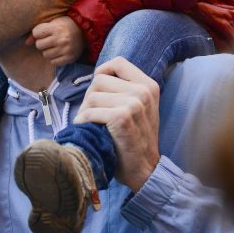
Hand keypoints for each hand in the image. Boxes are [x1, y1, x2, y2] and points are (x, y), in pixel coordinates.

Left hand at [28, 16, 85, 65]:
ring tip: (55, 46)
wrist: (85, 30)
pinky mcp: (69, 58)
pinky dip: (55, 58)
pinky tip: (60, 52)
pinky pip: (54, 62)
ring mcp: (65, 50)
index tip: (44, 32)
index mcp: (56, 28)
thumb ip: (38, 31)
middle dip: (42, 43)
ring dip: (48, 51)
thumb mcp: (53, 22)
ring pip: (45, 55)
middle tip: (49, 40)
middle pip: (39, 45)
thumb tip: (26, 42)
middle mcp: (60, 39)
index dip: (38, 33)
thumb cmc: (65, 25)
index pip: (36, 33)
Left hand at [74, 57, 159, 192]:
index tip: (99, 90)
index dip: (103, 72)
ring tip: (91, 123)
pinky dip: (84, 121)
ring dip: (86, 111)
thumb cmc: (135, 139)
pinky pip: (91, 111)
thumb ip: (125, 89)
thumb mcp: (140, 108)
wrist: (144, 169)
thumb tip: (97, 77)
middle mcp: (143, 91)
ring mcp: (134, 104)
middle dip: (90, 97)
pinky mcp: (122, 118)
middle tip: (92, 114)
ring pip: (93, 95)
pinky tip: (88, 130)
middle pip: (100, 79)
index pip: (118, 62)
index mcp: (148, 85)